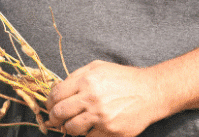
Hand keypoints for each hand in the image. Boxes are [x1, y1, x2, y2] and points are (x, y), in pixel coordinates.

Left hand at [44, 60, 167, 136]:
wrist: (150, 92)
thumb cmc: (123, 78)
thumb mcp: (97, 67)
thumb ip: (76, 77)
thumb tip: (57, 90)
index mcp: (86, 81)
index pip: (56, 95)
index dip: (48, 103)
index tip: (50, 107)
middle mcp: (91, 98)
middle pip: (59, 113)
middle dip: (53, 118)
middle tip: (54, 120)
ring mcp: (101, 116)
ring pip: (71, 128)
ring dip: (69, 128)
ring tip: (73, 125)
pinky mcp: (110, 131)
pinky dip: (87, 134)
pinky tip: (91, 128)